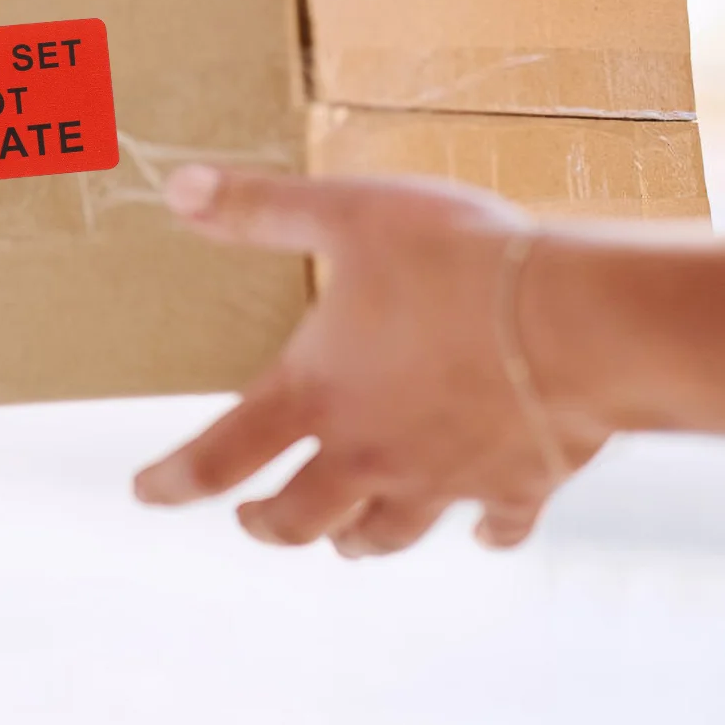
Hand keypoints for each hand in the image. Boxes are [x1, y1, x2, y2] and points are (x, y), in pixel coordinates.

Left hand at [134, 168, 608, 556]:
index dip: (174, 481)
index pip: (221, 455)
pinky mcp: (517, 486)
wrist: (579, 321)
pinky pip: (494, 525)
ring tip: (345, 534)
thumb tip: (173, 186)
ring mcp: (443, 480)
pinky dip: (482, 531)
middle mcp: (370, 454)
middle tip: (252, 519)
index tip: (145, 493)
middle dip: (267, 524)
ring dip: (355, 537)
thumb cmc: (457, 261)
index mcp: (317, 394)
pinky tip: (483, 530)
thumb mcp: (346, 213)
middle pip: (297, 520)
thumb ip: (259, 207)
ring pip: (382, 536)